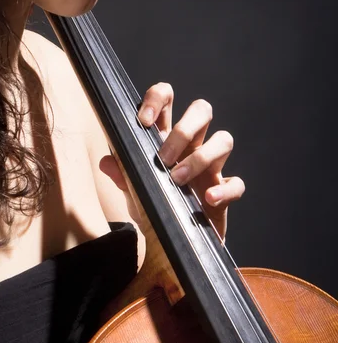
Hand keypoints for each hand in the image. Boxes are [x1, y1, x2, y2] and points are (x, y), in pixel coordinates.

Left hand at [100, 82, 244, 239]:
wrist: (168, 244)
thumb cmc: (153, 208)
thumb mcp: (133, 192)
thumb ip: (122, 176)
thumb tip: (107, 162)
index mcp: (167, 139)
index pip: (168, 101)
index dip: (158, 99)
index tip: (144, 120)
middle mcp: (192, 147)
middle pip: (202, 111)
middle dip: (184, 129)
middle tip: (163, 158)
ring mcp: (211, 168)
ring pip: (224, 140)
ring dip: (200, 157)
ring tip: (178, 180)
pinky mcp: (224, 193)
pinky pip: (236, 184)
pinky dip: (224, 190)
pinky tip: (207, 199)